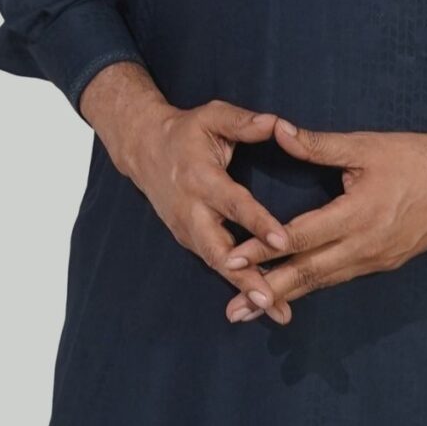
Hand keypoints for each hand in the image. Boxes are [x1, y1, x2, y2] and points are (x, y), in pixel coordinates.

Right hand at [92, 84, 296, 324]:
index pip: (233, 203)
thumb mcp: (212, 116)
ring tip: (275, 309)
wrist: (144, 147)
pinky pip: (214, 263)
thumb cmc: (186, 131)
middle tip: (272, 298)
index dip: (258, 222)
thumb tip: (279, 125)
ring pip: (216, 263)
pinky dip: (235, 284)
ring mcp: (186, 228)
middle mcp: (191, 209)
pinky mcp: (187, 239)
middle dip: (244, 277)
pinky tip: (261, 300)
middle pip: (218, 250)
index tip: (283, 240)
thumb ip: (245, 122)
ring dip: (243, 288)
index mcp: (200, 178)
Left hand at [224, 117, 426, 320]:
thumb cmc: (418, 157)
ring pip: (325, 280)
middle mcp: (366, 245)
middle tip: (233, 311)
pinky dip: (315, 285)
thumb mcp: (367, 146)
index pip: (300, 236)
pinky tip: (295, 292)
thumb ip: (319, 145)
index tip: (231, 258)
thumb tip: (278, 131)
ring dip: (289, 295)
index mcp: (359, 214)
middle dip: (268, 291)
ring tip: (255, 310)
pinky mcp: (387, 262)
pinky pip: (342, 276)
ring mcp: (378, 259)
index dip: (263, 249)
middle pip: (309, 272)